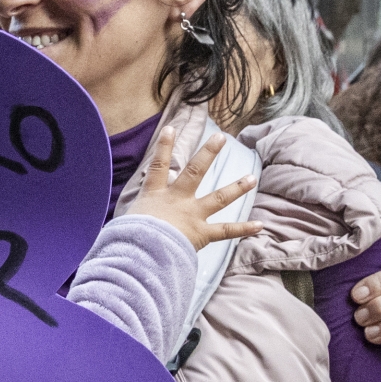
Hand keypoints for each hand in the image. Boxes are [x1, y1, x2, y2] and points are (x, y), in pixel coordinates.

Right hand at [127, 126, 261, 250]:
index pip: (159, 166)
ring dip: (236, 187)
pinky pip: (226, 231)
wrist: (143, 252)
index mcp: (155, 195)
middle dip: (208, 153)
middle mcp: (177, 200)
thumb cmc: (129, 238)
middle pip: (195, 171)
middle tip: (220, 138)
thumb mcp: (126, 222)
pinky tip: (259, 225)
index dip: (164, 147)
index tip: (171, 129)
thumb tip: (121, 228)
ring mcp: (192, 215)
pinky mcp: (202, 233)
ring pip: (218, 198)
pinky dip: (243, 229)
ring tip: (251, 178)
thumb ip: (131, 219)